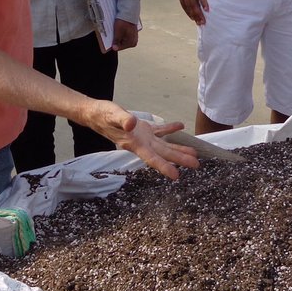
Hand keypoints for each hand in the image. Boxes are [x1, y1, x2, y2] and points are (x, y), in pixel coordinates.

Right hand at [85, 105, 199, 179]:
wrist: (95, 114)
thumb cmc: (102, 115)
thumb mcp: (112, 115)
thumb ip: (122, 120)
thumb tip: (132, 123)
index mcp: (134, 144)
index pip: (151, 158)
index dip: (164, 167)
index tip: (176, 176)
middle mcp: (141, 143)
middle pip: (163, 154)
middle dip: (179, 160)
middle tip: (196, 165)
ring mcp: (143, 137)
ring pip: (164, 145)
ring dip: (178, 149)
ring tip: (194, 154)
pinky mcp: (143, 129)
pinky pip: (159, 131)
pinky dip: (169, 129)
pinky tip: (180, 126)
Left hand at [111, 19, 138, 50]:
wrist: (129, 13)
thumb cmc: (124, 22)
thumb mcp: (118, 32)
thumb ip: (116, 41)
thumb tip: (114, 48)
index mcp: (131, 43)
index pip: (119, 47)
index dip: (113, 44)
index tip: (109, 40)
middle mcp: (133, 42)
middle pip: (121, 44)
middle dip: (116, 40)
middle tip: (113, 34)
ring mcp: (133, 38)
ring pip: (122, 40)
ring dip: (118, 37)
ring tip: (116, 31)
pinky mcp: (131, 34)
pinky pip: (124, 36)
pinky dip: (120, 34)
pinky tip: (119, 30)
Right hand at [169, 0, 208, 25]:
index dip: (203, 2)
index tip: (207, 10)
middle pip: (193, 4)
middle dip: (198, 14)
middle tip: (204, 22)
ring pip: (188, 7)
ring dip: (194, 15)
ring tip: (199, 23)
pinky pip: (183, 5)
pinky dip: (187, 12)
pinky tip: (192, 18)